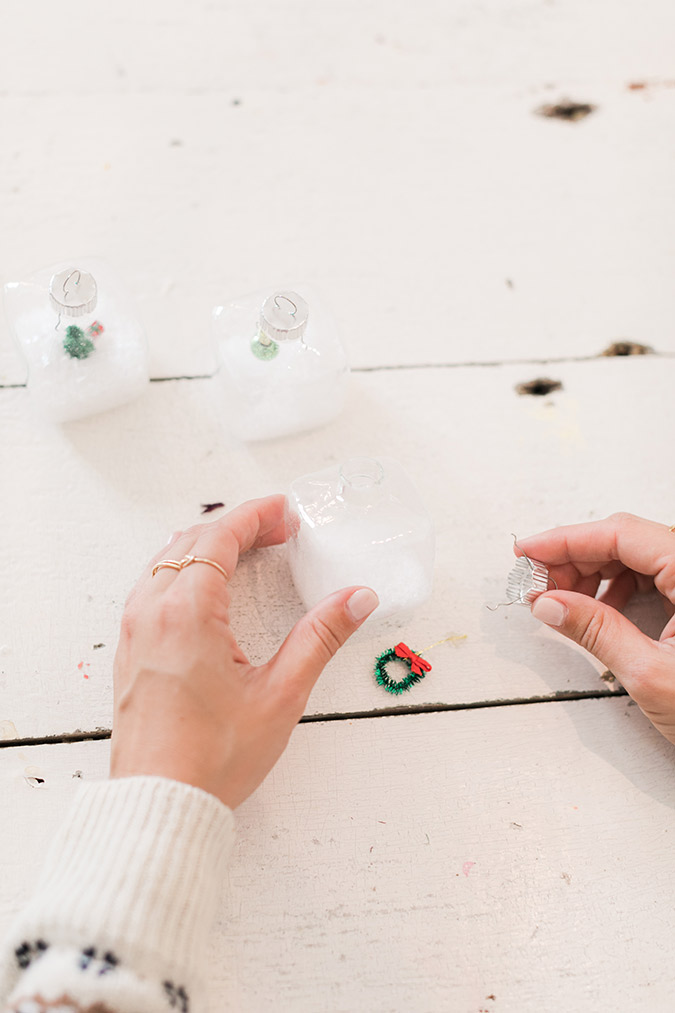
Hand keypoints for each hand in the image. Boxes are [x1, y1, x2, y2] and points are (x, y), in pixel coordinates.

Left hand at [110, 495, 378, 807]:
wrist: (160, 804)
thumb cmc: (213, 757)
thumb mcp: (281, 695)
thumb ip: (320, 638)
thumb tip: (356, 599)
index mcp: (186, 613)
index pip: (220, 537)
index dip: (256, 517)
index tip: (285, 511)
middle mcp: (151, 612)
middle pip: (192, 541)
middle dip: (237, 527)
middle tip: (279, 531)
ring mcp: (133, 630)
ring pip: (167, 560)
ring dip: (208, 545)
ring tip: (249, 552)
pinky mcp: (129, 650)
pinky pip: (152, 586)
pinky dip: (184, 569)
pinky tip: (209, 587)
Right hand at [517, 513, 674, 743]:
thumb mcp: (652, 675)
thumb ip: (597, 631)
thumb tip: (548, 603)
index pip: (621, 534)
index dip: (566, 540)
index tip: (526, 553)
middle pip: (627, 541)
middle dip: (575, 559)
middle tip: (534, 585)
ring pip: (638, 557)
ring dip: (593, 574)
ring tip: (560, 602)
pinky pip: (655, 577)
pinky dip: (619, 589)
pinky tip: (597, 612)